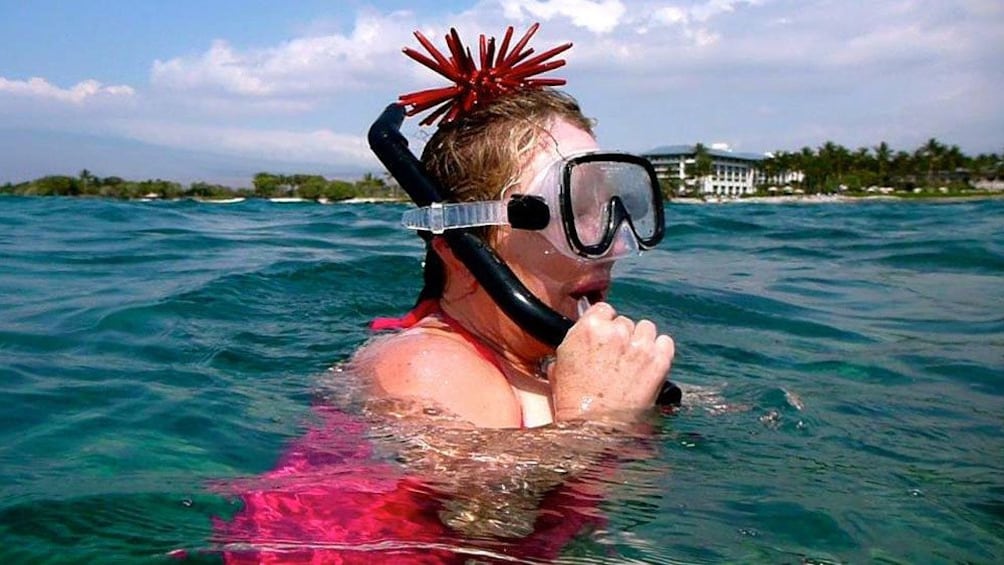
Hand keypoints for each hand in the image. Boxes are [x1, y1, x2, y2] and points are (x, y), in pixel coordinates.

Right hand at [549, 302, 673, 421]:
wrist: (594, 426)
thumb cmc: (573, 401)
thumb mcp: (561, 365)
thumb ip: (575, 343)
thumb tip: (582, 337)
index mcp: (589, 328)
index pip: (604, 310)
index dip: (605, 324)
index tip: (605, 337)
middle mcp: (616, 332)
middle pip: (625, 322)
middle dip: (623, 336)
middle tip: (617, 357)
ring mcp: (639, 346)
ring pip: (646, 328)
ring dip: (641, 341)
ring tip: (635, 360)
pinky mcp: (659, 361)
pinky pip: (665, 342)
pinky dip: (660, 351)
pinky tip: (651, 363)